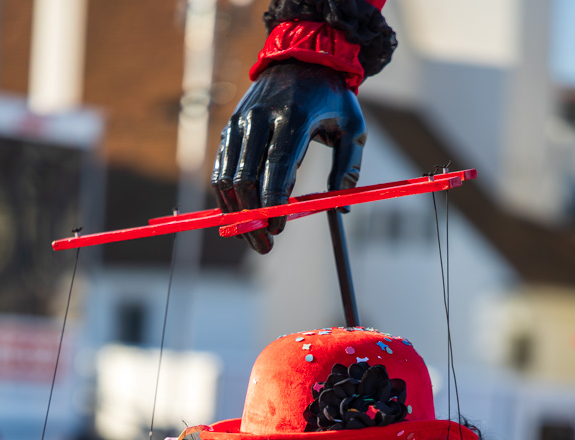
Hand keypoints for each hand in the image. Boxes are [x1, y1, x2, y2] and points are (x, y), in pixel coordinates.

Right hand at [212, 61, 365, 253]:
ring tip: (251, 237)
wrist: (300, 58)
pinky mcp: (230, 129)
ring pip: (227, 178)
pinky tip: (239, 217)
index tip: (277, 231)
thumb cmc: (331, 98)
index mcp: (292, 117)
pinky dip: (226, 198)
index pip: (275, 168)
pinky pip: (220, 170)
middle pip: (246, 178)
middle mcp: (260, 119)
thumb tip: (341, 207)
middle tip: (265, 246)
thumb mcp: (353, 126)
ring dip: (236, 214)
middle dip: (252, 218)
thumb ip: (349, 166)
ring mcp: (240, 123)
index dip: (272, 204)